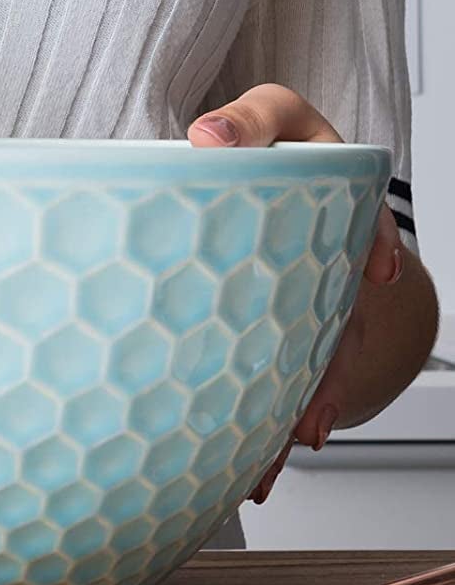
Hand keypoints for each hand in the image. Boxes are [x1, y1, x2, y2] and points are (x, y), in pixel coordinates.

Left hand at [188, 83, 404, 503]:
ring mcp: (304, 305)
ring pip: (303, 369)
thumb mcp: (272, 112)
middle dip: (324, 381)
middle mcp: (328, 270)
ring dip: (286, 419)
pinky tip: (248, 467)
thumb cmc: (268, 141)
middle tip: (306, 427)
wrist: (253, 163)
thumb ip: (248, 121)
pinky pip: (273, 376)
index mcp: (335, 219)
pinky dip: (262, 421)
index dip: (371, 254)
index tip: (377, 278)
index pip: (363, 241)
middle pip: (333, 330)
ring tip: (264, 472)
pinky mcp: (271, 327)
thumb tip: (207, 137)